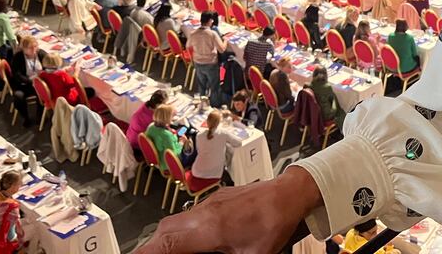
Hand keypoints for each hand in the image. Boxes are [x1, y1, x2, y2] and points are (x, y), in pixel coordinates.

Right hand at [134, 167, 320, 253]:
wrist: (291, 193)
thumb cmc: (274, 225)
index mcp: (208, 229)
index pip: (165, 244)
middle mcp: (203, 213)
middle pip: (163, 233)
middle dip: (151, 250)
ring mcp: (209, 203)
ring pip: (174, 222)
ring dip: (164, 240)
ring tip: (165, 253)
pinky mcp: (217, 199)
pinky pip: (188, 215)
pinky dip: (179, 230)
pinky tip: (188, 241)